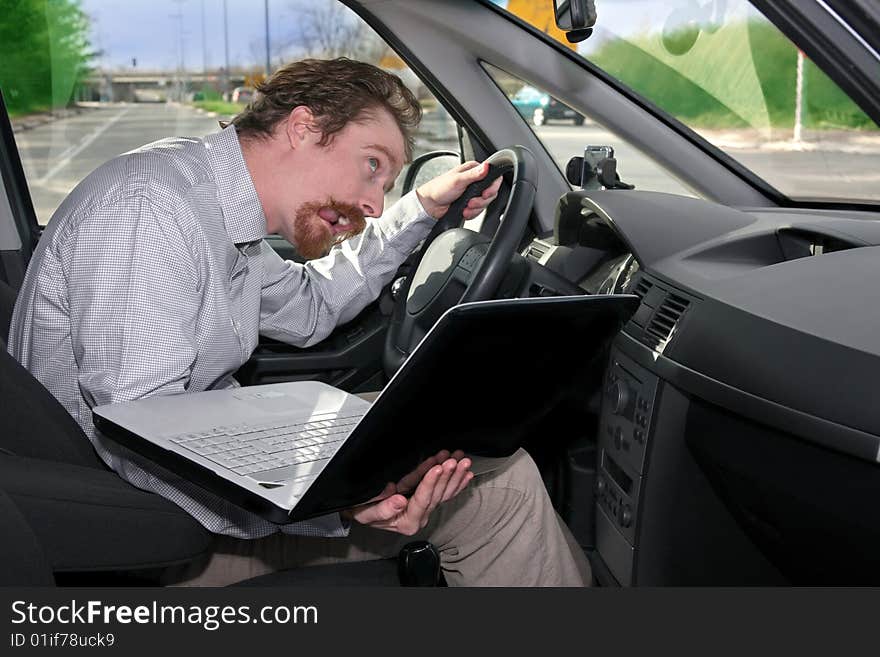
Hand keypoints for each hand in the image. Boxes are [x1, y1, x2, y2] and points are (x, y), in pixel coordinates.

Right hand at [345, 450, 473, 534]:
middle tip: (454, 460)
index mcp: (407, 522)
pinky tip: (466, 474)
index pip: (423, 499)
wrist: (362, 510)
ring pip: (445, 492)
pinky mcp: (428, 500)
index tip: (437, 467)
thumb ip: (383, 509)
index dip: (430, 482)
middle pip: (437, 495)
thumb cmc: (364, 510)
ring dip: (455, 475)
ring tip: (461, 460)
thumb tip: (399, 501)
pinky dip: (457, 482)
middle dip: (447, 475)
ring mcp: (426, 508)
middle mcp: (420, 517)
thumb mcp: (366, 512)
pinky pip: (446, 492)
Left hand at [416, 161, 502, 219]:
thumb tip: (487, 166)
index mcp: (473, 170)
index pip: (493, 177)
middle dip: (481, 201)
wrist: (430, 205)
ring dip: (475, 208)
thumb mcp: (457, 180)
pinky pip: (479, 211)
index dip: (492, 187)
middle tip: (471, 202)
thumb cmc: (439, 189)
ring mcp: (473, 193)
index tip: (485, 194)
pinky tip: (464, 211)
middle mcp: (475, 181)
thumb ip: (474, 174)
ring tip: (465, 207)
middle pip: (491, 193)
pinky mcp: (470, 204)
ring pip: (485, 203)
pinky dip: (472, 213)